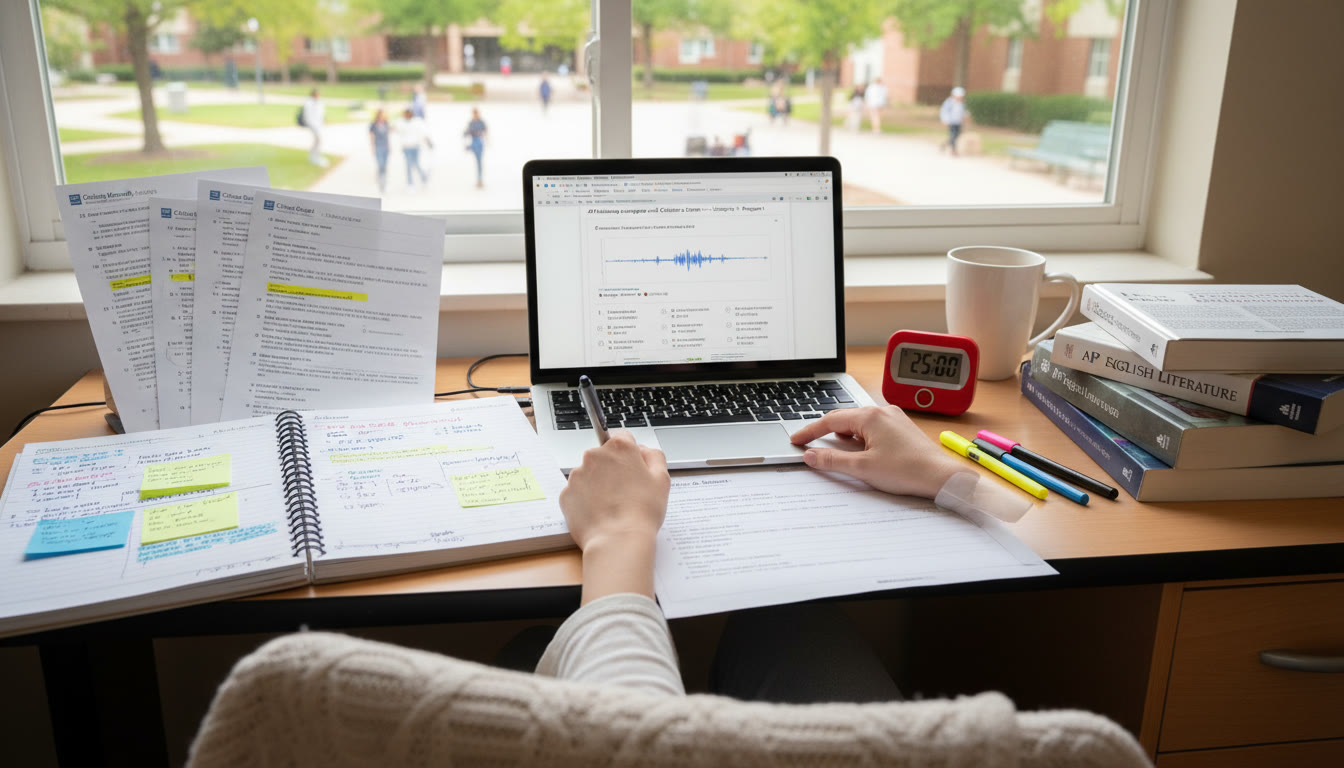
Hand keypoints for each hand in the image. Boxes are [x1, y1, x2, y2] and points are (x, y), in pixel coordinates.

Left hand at [559, 432, 669, 602]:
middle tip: (625, 492)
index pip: (623, 438)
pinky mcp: (566, 494)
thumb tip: (643, 450)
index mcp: (619, 448)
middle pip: (603, 456)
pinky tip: (599, 513)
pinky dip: (586, 500)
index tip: (633, 470)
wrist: (617, 540)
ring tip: (612, 506)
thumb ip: (654, 456)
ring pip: (589, 474)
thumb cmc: (642, 511)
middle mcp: (594, 455)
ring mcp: (577, 475)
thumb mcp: (661, 479)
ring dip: (598, 485)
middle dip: (612, 469)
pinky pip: (577, 492)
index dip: (630, 455)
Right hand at [789, 406, 962, 499]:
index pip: (830, 420)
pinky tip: (860, 451)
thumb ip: (832, 459)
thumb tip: (811, 455)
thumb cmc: (907, 470)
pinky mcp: (901, 428)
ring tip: (835, 452)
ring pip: (859, 424)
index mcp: (870, 416)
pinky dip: (860, 438)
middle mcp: (882, 412)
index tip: (797, 440)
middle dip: (825, 432)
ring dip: (844, 436)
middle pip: (844, 419)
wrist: (942, 476)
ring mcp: (894, 418)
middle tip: (809, 445)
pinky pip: (873, 428)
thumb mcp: (862, 467)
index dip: (810, 431)